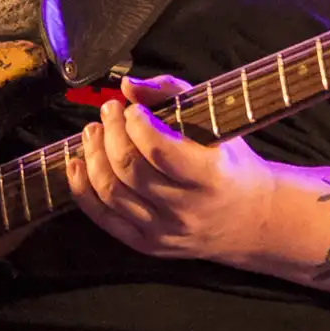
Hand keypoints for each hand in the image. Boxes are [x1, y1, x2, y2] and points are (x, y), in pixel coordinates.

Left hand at [65, 75, 278, 262]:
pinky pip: (104, 218)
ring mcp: (164, 231)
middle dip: (110, 133)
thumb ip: (174, 94)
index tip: (131, 108)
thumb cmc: (231, 164)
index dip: (136, 124)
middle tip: (108, 112)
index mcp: (210, 177)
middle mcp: (186, 209)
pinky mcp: (147, 244)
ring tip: (94, 132)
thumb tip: (128, 86)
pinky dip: (83, 189)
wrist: (252, 220)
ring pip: (111, 192)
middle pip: (129, 169)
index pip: (159, 150)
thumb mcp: (217, 124)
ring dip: (93, 156)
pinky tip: (78, 164)